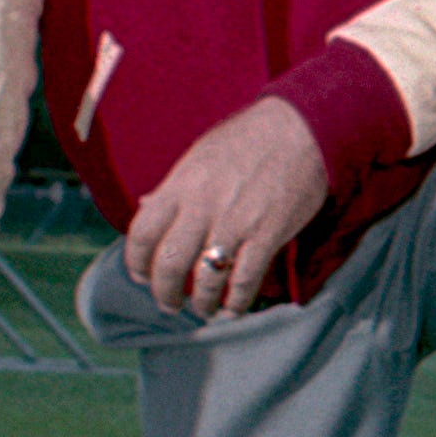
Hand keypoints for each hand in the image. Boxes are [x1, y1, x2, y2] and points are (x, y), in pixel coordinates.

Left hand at [123, 95, 330, 318]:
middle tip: (169, 303)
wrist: (300, 127)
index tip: (141, 275)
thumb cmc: (247, 140)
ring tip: (203, 308)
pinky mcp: (267, 233)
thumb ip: (173, 188)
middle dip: (164, 292)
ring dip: (201, 302)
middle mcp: (203, 205)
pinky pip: (245, 279)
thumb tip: (147, 207)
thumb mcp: (200, 156)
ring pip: (205, 279)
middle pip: (169, 263)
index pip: (142, 232)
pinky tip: (232, 308)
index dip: (135, 262)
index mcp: (181, 184)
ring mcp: (235, 221)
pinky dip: (237, 302)